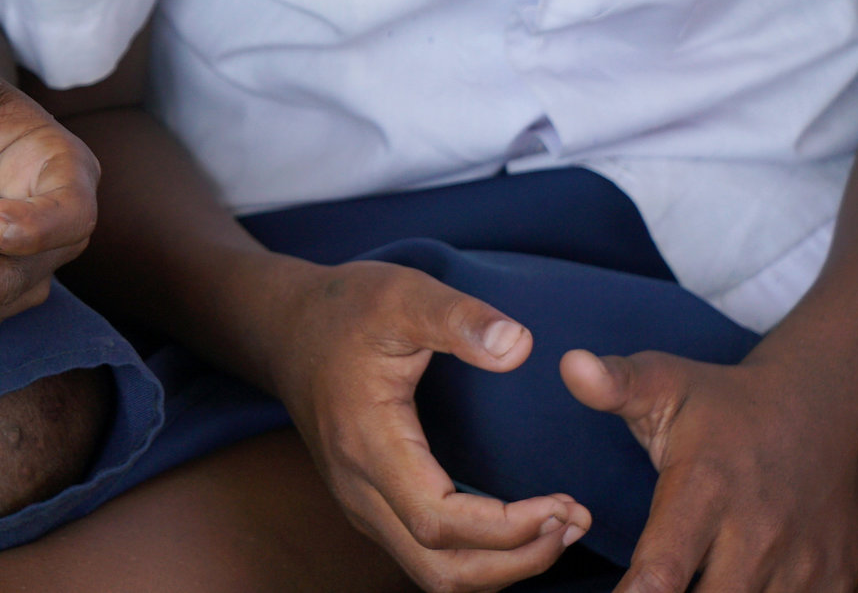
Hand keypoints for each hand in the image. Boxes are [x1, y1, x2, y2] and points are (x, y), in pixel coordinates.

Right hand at [268, 257, 590, 592]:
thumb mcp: (403, 294)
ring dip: (499, 567)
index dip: (507, 529)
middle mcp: (359, 488)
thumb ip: (460, 319)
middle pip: (439, 570)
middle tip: (573, 524)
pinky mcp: (369, 503)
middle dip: (516, 562)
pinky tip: (518, 526)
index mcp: (368, 442)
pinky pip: (424, 556)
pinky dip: (477, 557)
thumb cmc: (346, 308)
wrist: (285, 326)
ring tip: (558, 529)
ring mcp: (360, 502)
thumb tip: (520, 346)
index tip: (560, 502)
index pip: (439, 522)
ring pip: (432, 574)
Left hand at [563, 349, 857, 592]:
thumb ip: (617, 384)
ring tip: (695, 583)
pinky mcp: (834, 578)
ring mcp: (801, 562)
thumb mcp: (668, 382)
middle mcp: (755, 534)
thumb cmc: (727, 405)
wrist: (824, 410)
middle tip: (649, 592)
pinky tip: (739, 586)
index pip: (662, 574)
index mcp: (704, 489)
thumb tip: (571, 364)